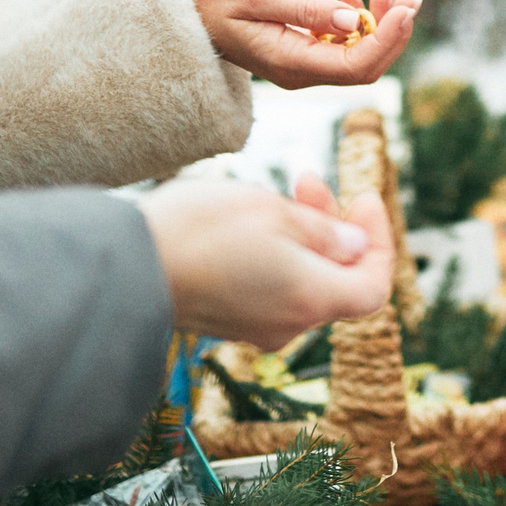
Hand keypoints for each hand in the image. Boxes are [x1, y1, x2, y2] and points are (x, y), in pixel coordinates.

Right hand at [138, 174, 393, 345]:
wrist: (124, 266)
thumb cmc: (200, 232)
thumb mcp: (272, 212)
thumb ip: (323, 233)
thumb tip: (354, 247)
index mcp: (311, 300)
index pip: (373, 286)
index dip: (381, 243)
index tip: (365, 199)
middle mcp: (288, 323)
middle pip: (336, 279)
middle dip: (334, 225)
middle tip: (309, 178)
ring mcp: (254, 327)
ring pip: (300, 280)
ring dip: (302, 235)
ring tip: (277, 190)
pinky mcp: (225, 320)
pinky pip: (268, 289)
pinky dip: (274, 255)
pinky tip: (250, 221)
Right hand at [188, 0, 420, 88]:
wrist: (184, 10)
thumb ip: (306, 9)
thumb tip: (353, 21)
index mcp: (291, 65)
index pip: (356, 66)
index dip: (388, 40)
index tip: (406, 9)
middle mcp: (301, 73)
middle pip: (365, 66)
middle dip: (392, 33)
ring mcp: (302, 65)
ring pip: (355, 54)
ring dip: (378, 23)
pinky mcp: (301, 52)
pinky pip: (340, 43)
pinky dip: (355, 19)